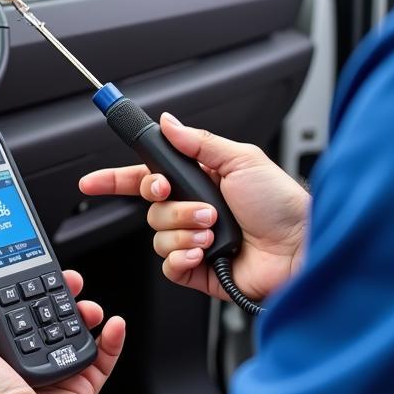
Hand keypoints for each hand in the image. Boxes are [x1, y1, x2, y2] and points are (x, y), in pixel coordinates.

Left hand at [0, 266, 125, 393]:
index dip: (11, 286)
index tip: (23, 267)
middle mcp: (16, 363)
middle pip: (40, 314)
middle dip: (55, 293)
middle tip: (66, 280)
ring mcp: (49, 374)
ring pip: (71, 330)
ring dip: (83, 312)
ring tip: (88, 306)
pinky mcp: (78, 388)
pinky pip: (99, 357)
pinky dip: (110, 339)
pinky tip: (112, 325)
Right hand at [80, 113, 308, 302]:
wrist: (302, 248)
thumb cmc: (282, 203)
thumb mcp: (242, 159)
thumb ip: (199, 142)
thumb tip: (169, 123)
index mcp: (200, 181)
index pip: (147, 177)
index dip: (116, 179)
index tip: (92, 181)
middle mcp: (194, 210)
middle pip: (150, 206)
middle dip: (171, 204)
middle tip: (197, 203)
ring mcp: (195, 241)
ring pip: (157, 235)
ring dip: (184, 230)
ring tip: (213, 230)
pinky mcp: (198, 270)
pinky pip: (168, 264)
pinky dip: (182, 256)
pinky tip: (204, 251)